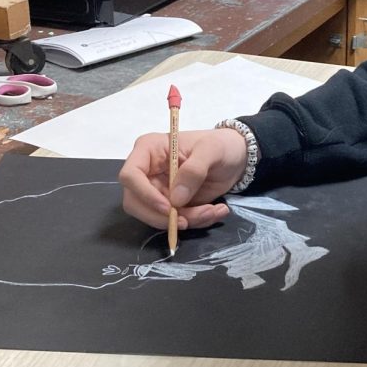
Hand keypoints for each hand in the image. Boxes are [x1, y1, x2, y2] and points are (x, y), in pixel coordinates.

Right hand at [119, 128, 248, 230]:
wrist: (236, 157)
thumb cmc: (220, 145)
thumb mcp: (212, 150)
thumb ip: (194, 170)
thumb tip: (176, 199)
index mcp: (149, 150)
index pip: (130, 175)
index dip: (144, 194)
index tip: (169, 207)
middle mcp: (148, 172)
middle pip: (136, 203)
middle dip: (162, 217)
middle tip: (189, 220)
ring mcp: (158, 190)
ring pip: (156, 216)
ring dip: (185, 220)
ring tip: (212, 210)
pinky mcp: (172, 204)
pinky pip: (175, 221)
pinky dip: (195, 221)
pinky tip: (215, 211)